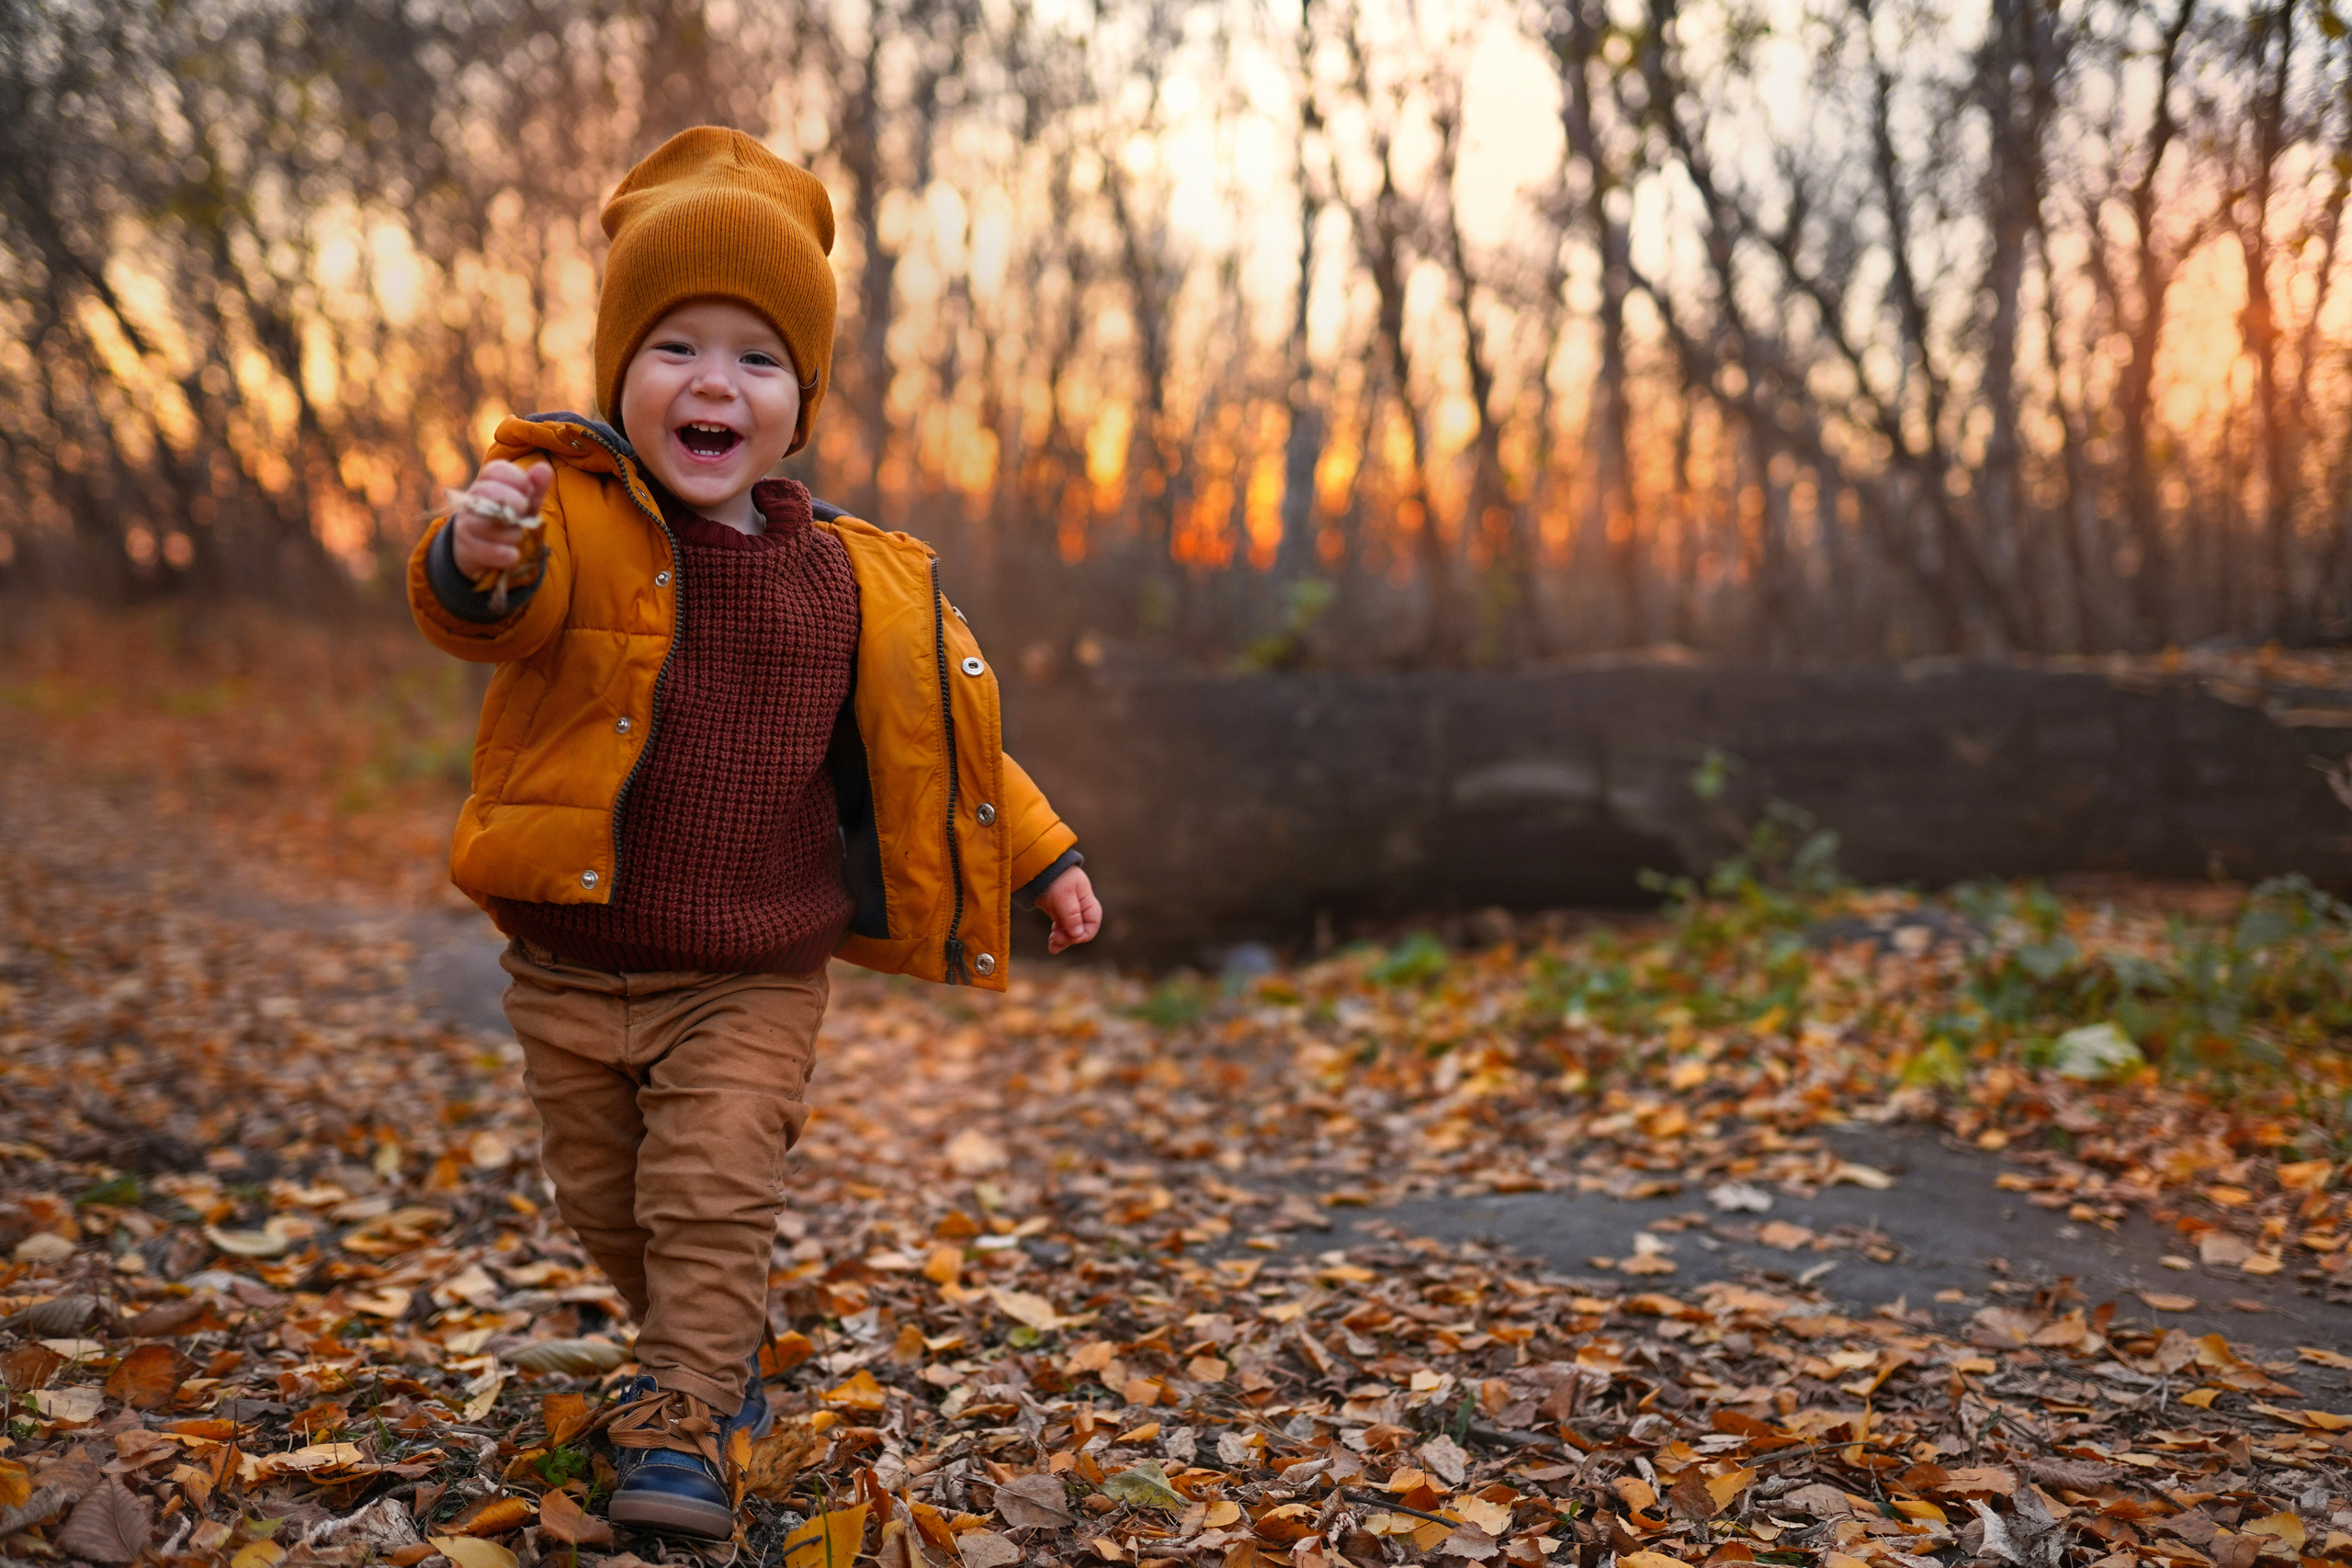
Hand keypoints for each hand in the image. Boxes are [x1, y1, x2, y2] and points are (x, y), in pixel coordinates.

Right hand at [447, 460, 553, 577]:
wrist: (488, 548)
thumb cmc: (512, 517)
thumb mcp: (528, 503)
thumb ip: (537, 487)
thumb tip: (543, 469)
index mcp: (489, 482)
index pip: (495, 470)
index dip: (513, 477)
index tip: (528, 488)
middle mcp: (474, 499)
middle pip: (483, 491)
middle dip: (507, 498)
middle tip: (523, 509)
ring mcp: (466, 522)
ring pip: (480, 522)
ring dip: (506, 531)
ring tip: (520, 535)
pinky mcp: (465, 546)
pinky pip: (478, 548)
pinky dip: (498, 553)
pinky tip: (513, 555)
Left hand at [1036, 867, 1100, 953]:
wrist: (1036, 867)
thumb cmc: (1053, 877)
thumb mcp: (1063, 895)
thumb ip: (1071, 915)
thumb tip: (1078, 934)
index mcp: (1087, 900)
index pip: (1093, 922)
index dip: (1084, 933)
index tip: (1071, 937)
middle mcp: (1080, 906)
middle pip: (1081, 929)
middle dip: (1070, 938)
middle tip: (1056, 941)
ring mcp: (1068, 910)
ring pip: (1070, 931)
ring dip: (1063, 940)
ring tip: (1052, 947)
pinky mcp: (1057, 912)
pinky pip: (1061, 928)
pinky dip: (1057, 936)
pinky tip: (1052, 942)